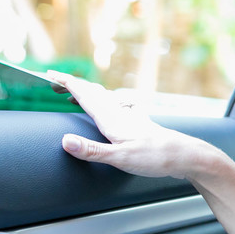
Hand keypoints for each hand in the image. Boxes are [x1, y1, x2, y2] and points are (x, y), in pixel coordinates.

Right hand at [48, 71, 207, 179]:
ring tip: (75, 93)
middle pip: (93, 93)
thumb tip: (65, 141)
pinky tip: (112, 105)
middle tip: (54, 82)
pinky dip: (105, 103)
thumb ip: (92, 150)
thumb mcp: (121, 158)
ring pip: (105, 99)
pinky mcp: (138, 124)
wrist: (186, 156)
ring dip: (88, 93)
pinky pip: (116, 107)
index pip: (85, 95)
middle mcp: (120, 114)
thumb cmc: (156, 158)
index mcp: (112, 119)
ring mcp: (130, 118)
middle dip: (73, 85)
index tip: (48, 75)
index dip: (67, 84)